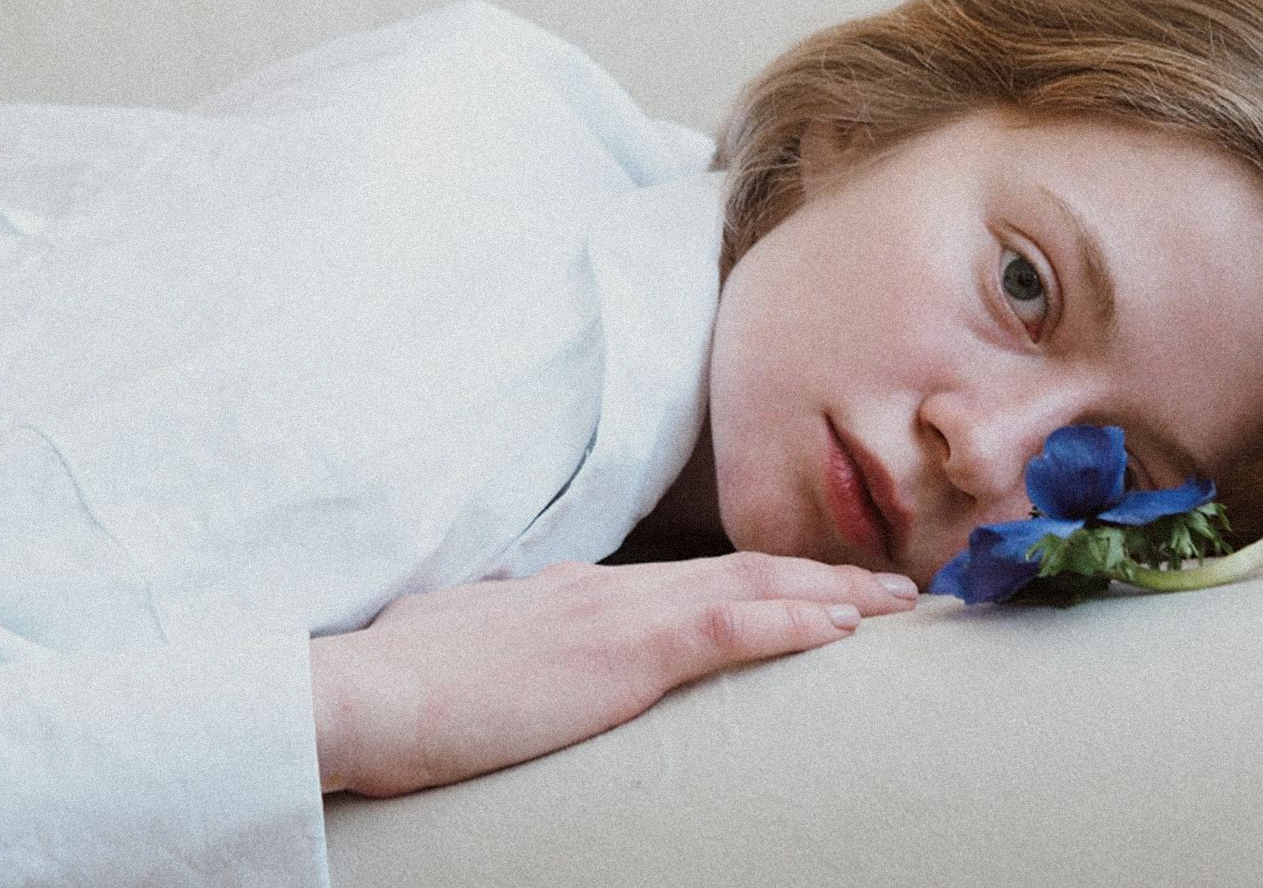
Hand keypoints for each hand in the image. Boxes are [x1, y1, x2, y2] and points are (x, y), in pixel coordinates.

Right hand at [310, 553, 917, 796]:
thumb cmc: (401, 680)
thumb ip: (508, 627)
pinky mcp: (622, 648)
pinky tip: (843, 629)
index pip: (690, 581)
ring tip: (895, 602)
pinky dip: (793, 622)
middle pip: (741, 570)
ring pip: (753, 588)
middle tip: (890, 587)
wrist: (366, 692)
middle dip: (822, 578)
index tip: (810, 590)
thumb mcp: (466, 642)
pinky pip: (730, 627)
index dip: (760, 582)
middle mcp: (610, 586)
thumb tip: (513, 625)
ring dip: (833, 594)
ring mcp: (619, 610)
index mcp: (577, 591)